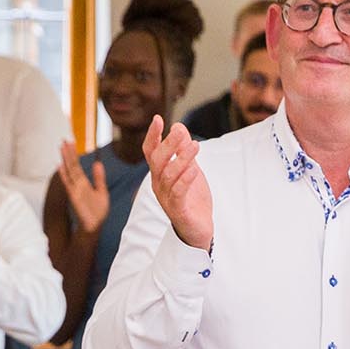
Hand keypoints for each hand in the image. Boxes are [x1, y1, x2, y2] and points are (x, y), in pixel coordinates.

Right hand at [58, 139, 109, 234]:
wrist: (95, 226)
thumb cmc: (98, 212)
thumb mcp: (102, 192)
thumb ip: (99, 178)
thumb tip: (97, 163)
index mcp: (84, 183)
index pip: (77, 165)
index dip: (74, 154)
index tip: (71, 142)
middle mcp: (78, 184)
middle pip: (72, 165)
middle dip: (68, 153)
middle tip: (64, 140)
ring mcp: (75, 190)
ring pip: (69, 171)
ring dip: (65, 159)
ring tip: (61, 147)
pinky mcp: (74, 197)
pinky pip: (68, 184)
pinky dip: (64, 175)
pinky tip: (60, 166)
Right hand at [141, 117, 212, 249]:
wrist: (198, 229)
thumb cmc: (192, 199)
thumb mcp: (190, 170)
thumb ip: (184, 151)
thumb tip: (179, 127)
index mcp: (159, 174)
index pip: (151, 152)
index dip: (153, 136)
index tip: (158, 119)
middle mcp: (159, 184)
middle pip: (158, 161)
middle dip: (168, 144)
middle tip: (179, 131)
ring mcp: (166, 198)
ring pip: (169, 175)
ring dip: (182, 159)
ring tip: (195, 146)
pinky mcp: (178, 210)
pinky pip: (179, 192)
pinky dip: (185, 179)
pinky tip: (194, 168)